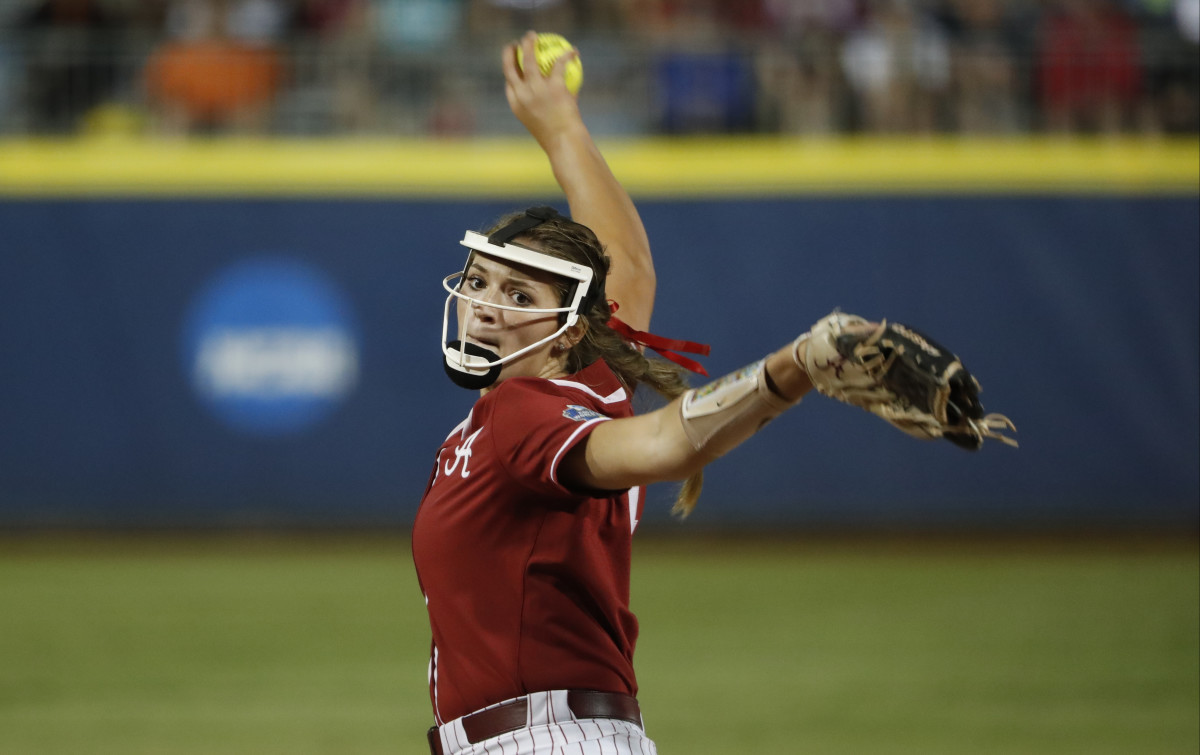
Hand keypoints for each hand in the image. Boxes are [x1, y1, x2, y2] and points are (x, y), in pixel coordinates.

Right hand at [502, 30, 583, 148]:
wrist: (564, 143)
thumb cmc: (557, 138)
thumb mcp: (545, 125)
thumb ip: (545, 109)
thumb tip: (555, 98)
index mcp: (517, 106)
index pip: (509, 84)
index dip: (510, 71)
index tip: (513, 63)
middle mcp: (522, 95)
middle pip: (510, 67)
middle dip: (509, 51)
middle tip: (516, 43)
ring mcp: (536, 90)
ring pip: (528, 58)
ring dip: (528, 43)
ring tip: (532, 35)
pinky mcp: (554, 87)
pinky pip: (559, 64)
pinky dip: (567, 55)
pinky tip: (573, 51)